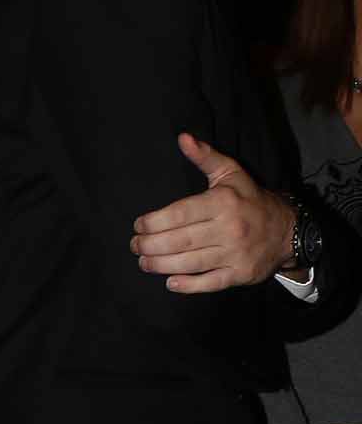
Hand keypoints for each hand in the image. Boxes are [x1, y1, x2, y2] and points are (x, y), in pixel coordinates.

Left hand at [131, 135, 295, 291]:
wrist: (287, 230)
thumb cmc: (250, 200)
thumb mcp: (230, 174)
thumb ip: (205, 157)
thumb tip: (183, 138)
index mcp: (223, 202)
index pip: (180, 214)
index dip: (154, 222)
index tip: (138, 225)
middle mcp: (229, 229)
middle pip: (180, 241)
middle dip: (151, 245)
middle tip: (135, 246)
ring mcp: (235, 254)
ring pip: (190, 263)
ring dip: (161, 265)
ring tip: (144, 262)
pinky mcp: (240, 274)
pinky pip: (210, 283)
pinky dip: (188, 285)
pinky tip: (170, 282)